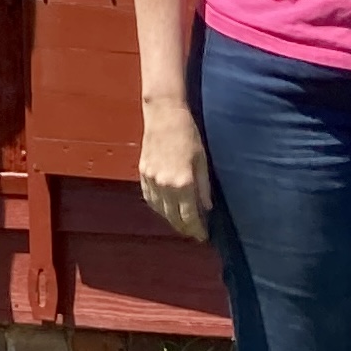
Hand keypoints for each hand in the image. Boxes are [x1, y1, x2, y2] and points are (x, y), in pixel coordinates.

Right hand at [138, 91, 210, 239]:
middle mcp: (165, 186)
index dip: (197, 229)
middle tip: (193, 232)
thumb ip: (204, 187)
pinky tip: (165, 209)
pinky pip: (149, 199)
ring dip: (171, 220)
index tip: (203, 236)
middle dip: (185, 228)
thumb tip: (207, 208)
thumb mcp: (202, 160)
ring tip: (181, 223)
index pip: (190, 216)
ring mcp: (152, 180)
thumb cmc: (188, 134)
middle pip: (174, 218)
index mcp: (183, 183)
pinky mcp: (143, 173)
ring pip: (160, 211)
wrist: (164, 115)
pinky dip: (158, 208)